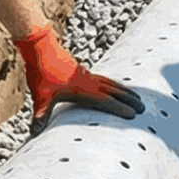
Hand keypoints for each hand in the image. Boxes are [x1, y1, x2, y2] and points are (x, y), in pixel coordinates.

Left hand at [15, 24, 144, 121]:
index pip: (105, 100)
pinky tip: (114, 87)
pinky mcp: (83, 71)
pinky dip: (114, 84)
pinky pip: (104, 79)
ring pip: (111, 83)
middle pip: (114, 91)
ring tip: (136, 97)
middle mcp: (88, 81)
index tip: (133, 114)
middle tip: (144, 108)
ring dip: (125, 91)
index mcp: (82, 89)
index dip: (120, 108)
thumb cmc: (41, 71)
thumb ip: (40, 114)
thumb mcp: (40, 95)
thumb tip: (34, 132)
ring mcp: (86, 75)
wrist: (40, 46)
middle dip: (129, 100)